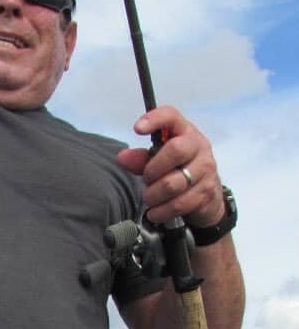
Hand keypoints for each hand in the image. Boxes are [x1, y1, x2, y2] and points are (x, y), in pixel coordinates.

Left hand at [116, 106, 224, 227]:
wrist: (207, 197)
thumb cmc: (177, 171)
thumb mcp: (158, 161)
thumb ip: (140, 159)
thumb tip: (122, 157)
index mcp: (185, 132)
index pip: (171, 116)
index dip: (155, 119)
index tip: (137, 129)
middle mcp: (199, 146)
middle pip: (175, 150)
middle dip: (153, 170)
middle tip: (147, 179)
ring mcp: (206, 169)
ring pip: (173, 183)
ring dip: (154, 195)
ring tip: (150, 198)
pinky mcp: (206, 192)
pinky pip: (178, 204)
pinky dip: (161, 211)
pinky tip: (156, 212)